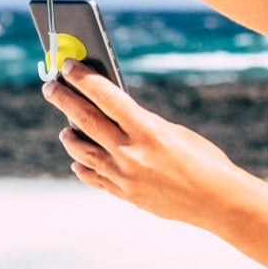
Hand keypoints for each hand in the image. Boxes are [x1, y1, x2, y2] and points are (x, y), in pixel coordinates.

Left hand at [42, 60, 240, 224]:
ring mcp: (124, 176)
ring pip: (83, 151)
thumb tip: (116, 117)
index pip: (106, 97)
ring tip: (65, 129)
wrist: (218, 202)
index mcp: (147, 130)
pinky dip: (84, 167)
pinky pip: (95, 178)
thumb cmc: (205, 161)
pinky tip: (78, 161)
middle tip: (50, 88)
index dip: (83, 78)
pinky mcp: (125, 195)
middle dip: (64, 100)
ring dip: (70, 137)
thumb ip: (143, 125)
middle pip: (85, 120)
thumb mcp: (175, 133)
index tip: (67, 66)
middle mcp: (130, 153)